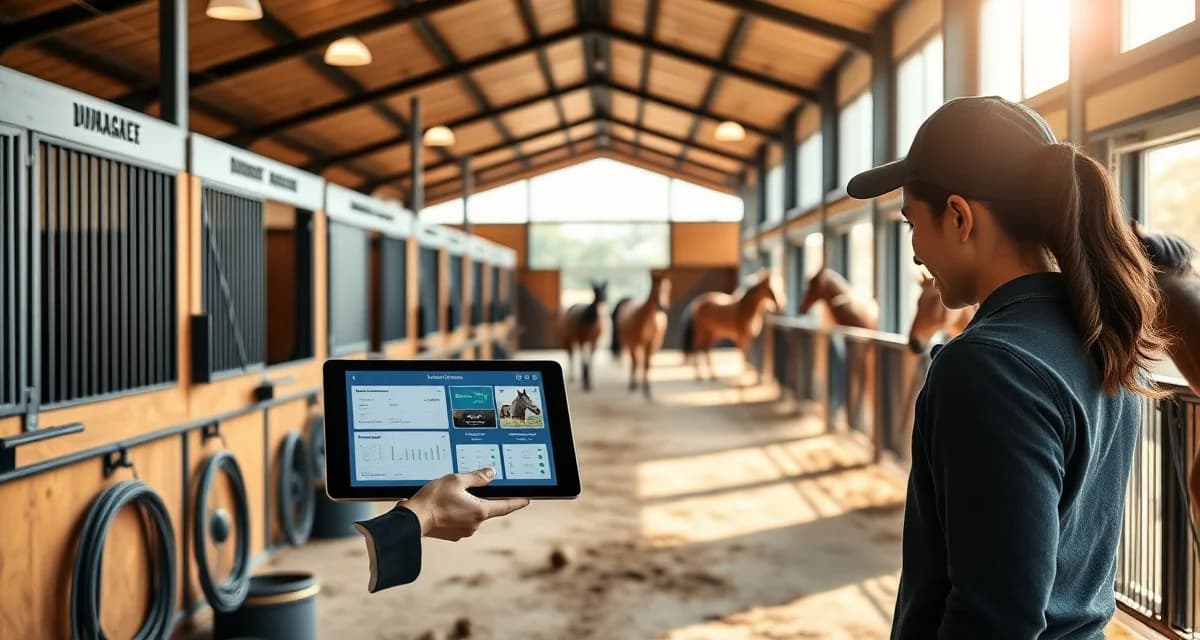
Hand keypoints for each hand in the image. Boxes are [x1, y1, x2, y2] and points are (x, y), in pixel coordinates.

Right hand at [404, 468, 529, 540]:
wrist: (413, 519)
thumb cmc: (434, 499)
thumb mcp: (456, 480)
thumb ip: (476, 477)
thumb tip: (491, 473)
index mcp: (480, 511)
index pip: (505, 506)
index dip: (517, 502)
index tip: (527, 500)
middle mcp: (475, 524)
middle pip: (486, 508)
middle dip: (480, 498)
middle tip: (468, 488)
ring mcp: (464, 531)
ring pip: (472, 514)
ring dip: (466, 505)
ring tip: (450, 496)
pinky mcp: (452, 535)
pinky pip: (460, 520)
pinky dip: (456, 512)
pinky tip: (445, 505)